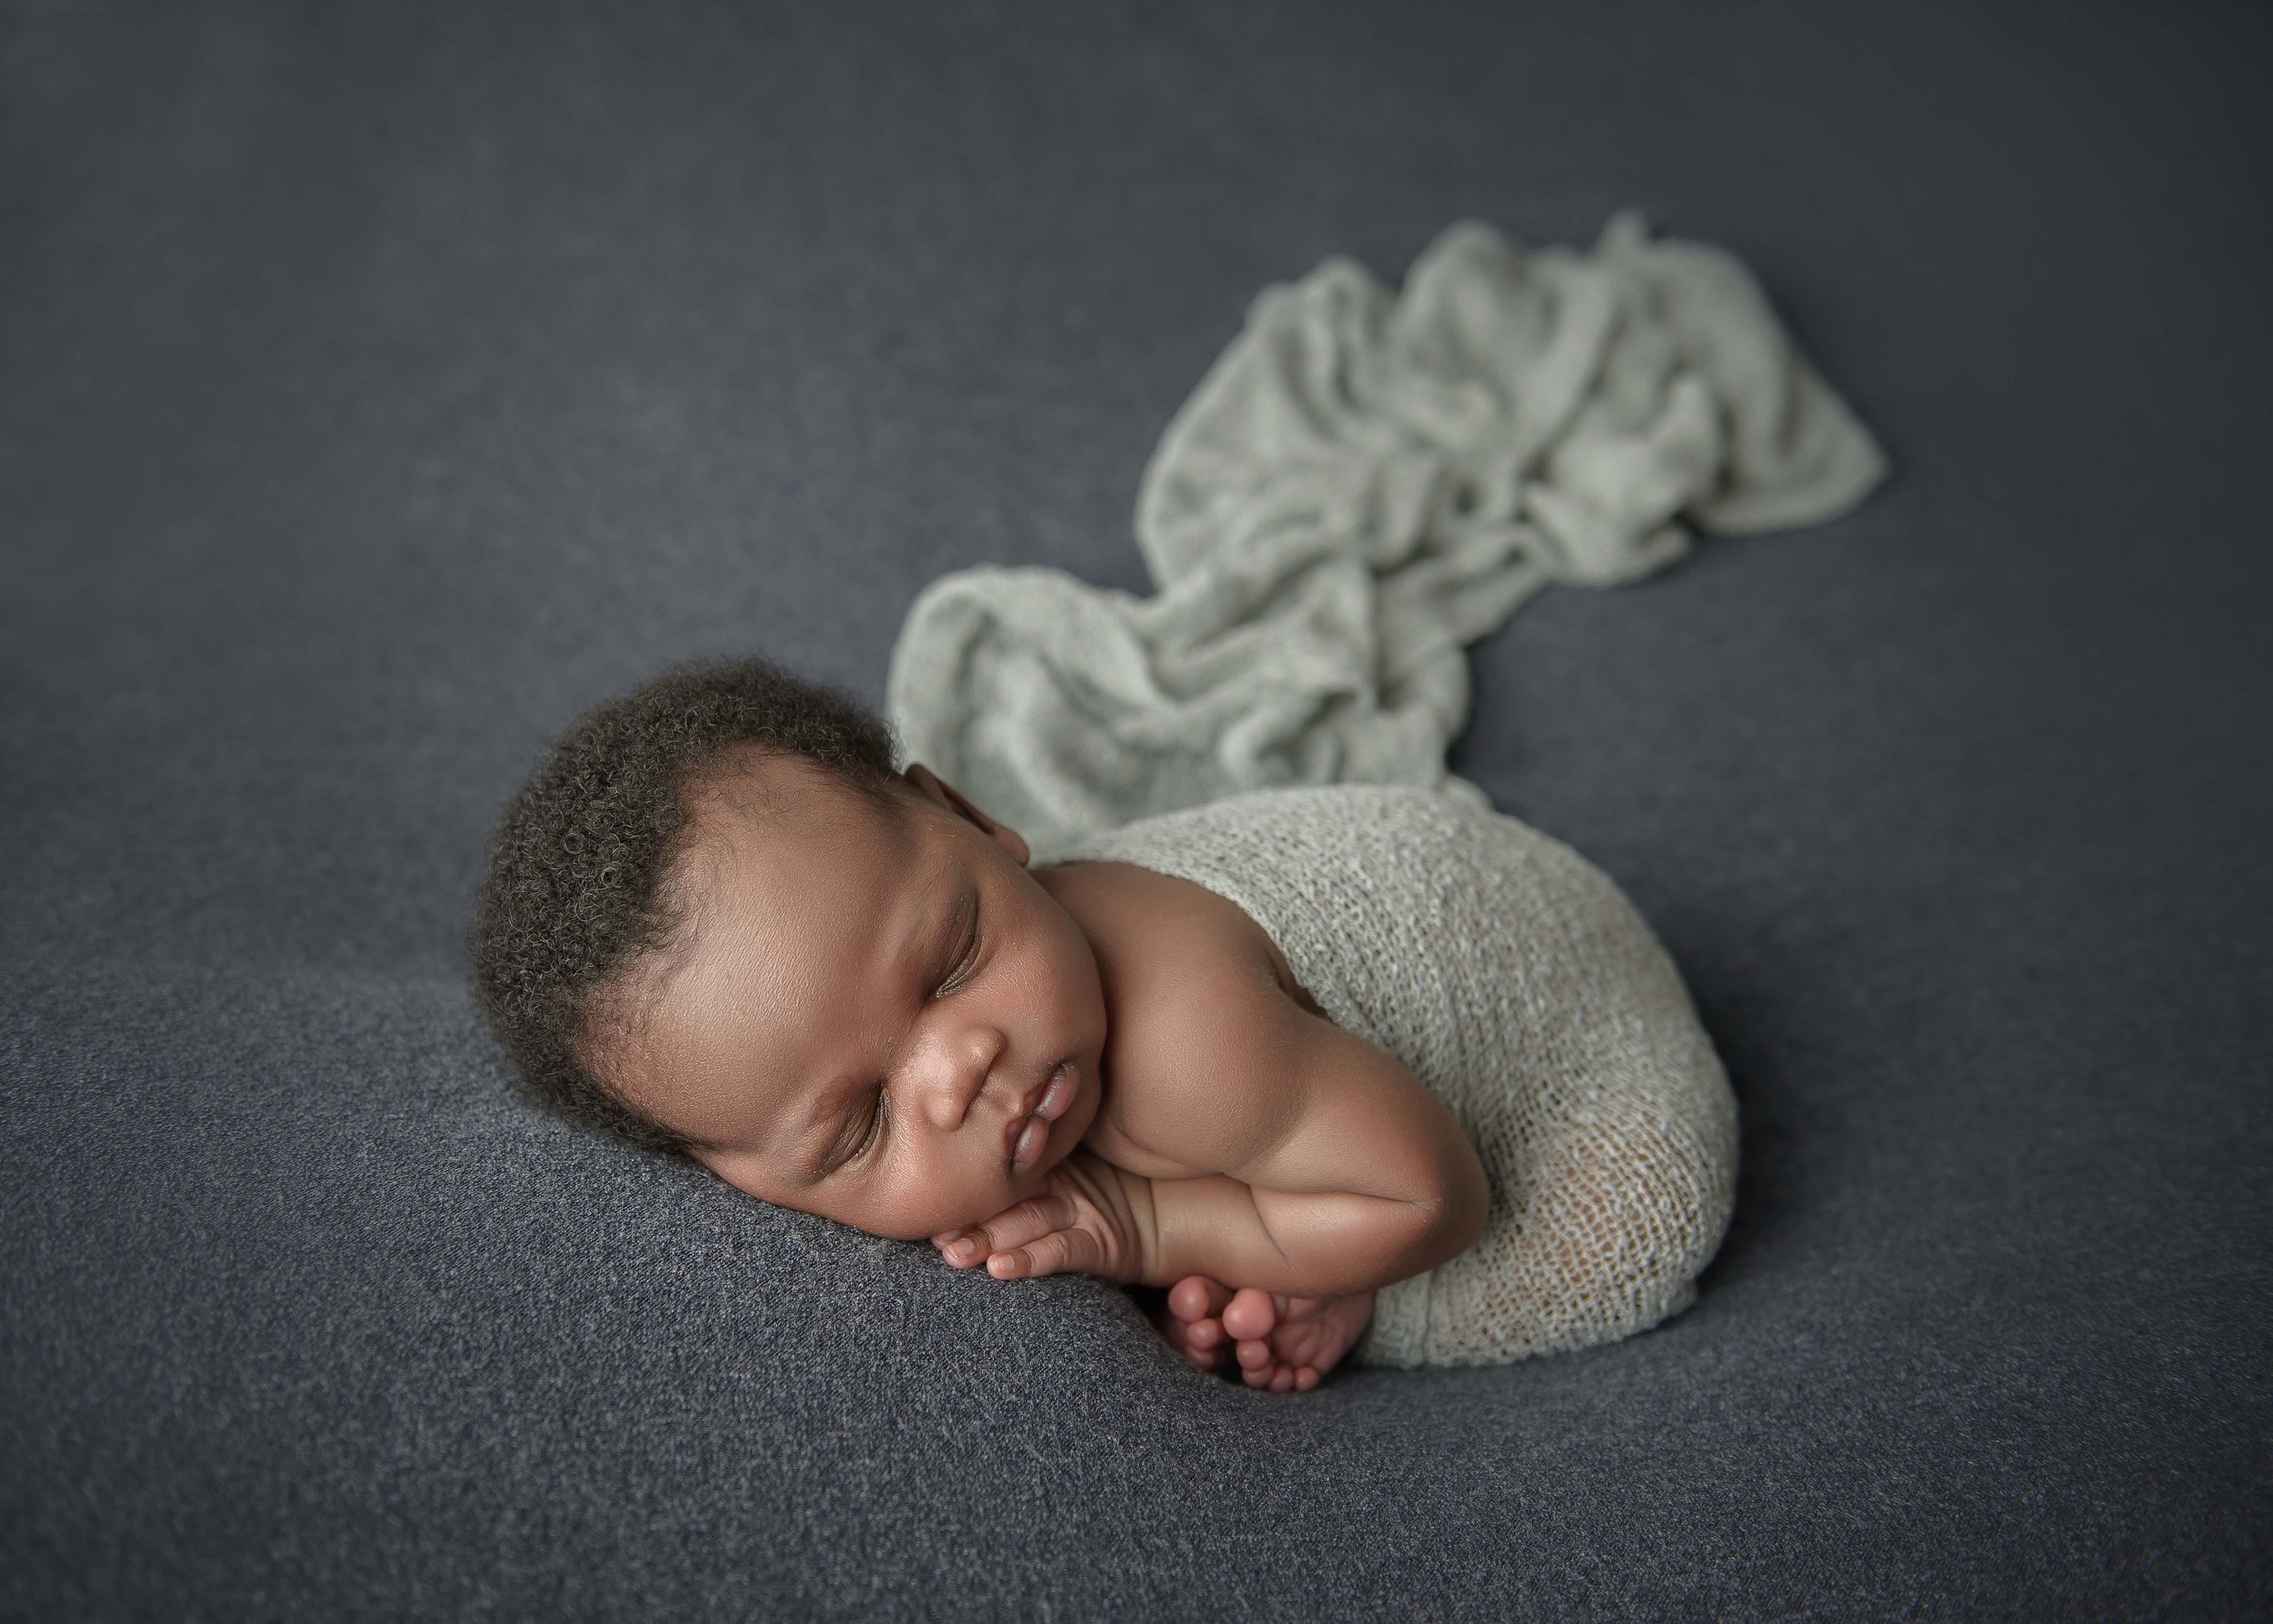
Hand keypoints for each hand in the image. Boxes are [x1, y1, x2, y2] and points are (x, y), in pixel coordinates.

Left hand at [931, 1150, 1154, 1284]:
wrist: (1161, 1216)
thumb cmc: (1101, 1192)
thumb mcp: (1059, 1174)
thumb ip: (1016, 1168)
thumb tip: (943, 1161)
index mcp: (1039, 1167)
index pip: (996, 1177)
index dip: (962, 1192)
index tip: (925, 1205)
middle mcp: (1057, 1186)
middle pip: (1006, 1200)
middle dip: (967, 1219)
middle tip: (932, 1234)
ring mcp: (1080, 1212)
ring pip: (1028, 1223)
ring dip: (989, 1240)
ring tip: (955, 1255)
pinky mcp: (1101, 1243)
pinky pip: (1062, 1251)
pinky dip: (1031, 1260)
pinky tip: (1001, 1269)